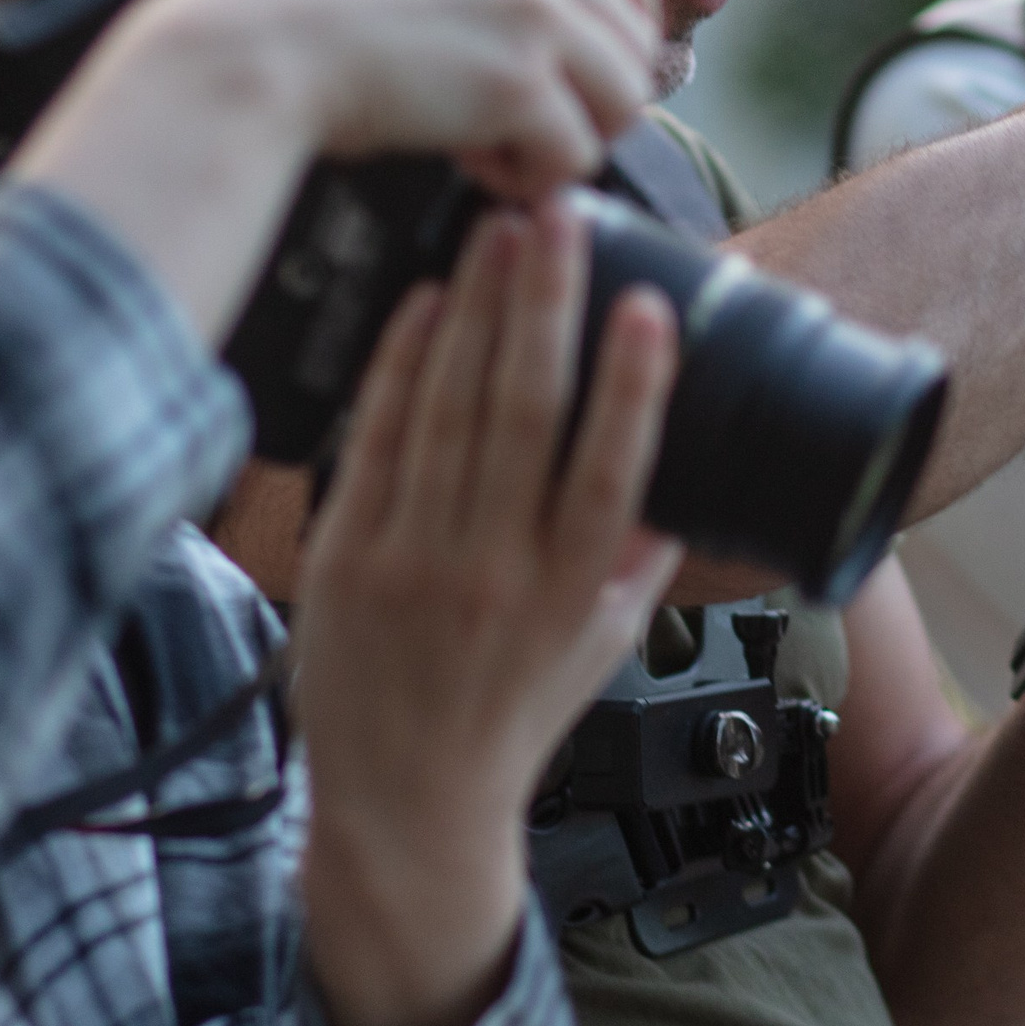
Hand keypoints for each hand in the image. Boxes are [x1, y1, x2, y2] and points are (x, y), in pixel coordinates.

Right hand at [141, 0, 662, 192]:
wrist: (249, 44)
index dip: (619, 23)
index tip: (586, 67)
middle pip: (633, 36)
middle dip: (591, 93)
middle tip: (527, 123)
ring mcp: (535, 5)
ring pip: (622, 99)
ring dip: (568, 138)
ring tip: (498, 147)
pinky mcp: (521, 81)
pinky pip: (576, 153)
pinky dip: (533, 177)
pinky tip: (476, 164)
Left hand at [295, 199, 681, 1025]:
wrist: (404, 807)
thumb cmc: (512, 719)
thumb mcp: (602, 650)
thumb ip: (639, 563)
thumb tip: (678, 481)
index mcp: (574, 593)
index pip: (613, 471)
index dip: (633, 385)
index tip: (648, 307)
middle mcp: (497, 572)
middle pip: (526, 416)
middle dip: (545, 307)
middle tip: (558, 218)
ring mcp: (414, 561)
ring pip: (452, 411)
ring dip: (478, 312)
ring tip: (499, 234)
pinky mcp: (346, 555)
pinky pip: (378, 440)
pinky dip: (401, 366)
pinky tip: (426, 304)